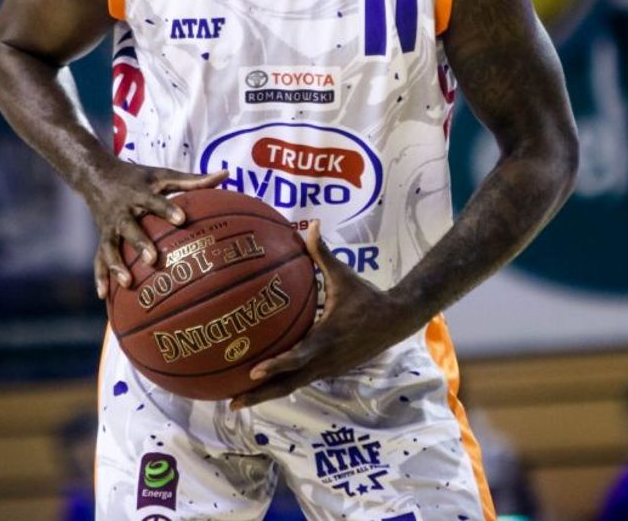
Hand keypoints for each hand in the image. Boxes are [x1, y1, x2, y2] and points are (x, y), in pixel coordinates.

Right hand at [83, 165, 225, 297]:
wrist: (97, 175)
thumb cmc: (138, 177)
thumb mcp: (163, 175)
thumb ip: (193, 180)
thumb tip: (226, 174)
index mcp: (140, 194)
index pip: (155, 201)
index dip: (167, 209)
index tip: (182, 219)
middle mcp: (123, 211)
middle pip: (130, 227)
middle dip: (140, 243)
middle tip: (152, 259)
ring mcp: (110, 227)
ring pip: (110, 247)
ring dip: (116, 265)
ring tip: (128, 283)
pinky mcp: (103, 238)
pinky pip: (99, 259)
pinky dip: (100, 276)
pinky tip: (104, 296)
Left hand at [229, 221, 424, 409]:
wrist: (395, 321)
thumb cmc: (367, 297)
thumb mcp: (344, 275)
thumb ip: (323, 253)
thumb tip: (311, 224)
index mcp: (326, 338)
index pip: (298, 357)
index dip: (276, 366)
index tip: (252, 371)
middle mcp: (325, 360)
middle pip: (288, 385)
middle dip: (259, 396)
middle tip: (232, 402)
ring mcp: (327, 369)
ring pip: (292, 386)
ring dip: (266, 394)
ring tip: (237, 400)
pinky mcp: (329, 371)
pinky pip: (300, 380)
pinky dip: (281, 384)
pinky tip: (262, 382)